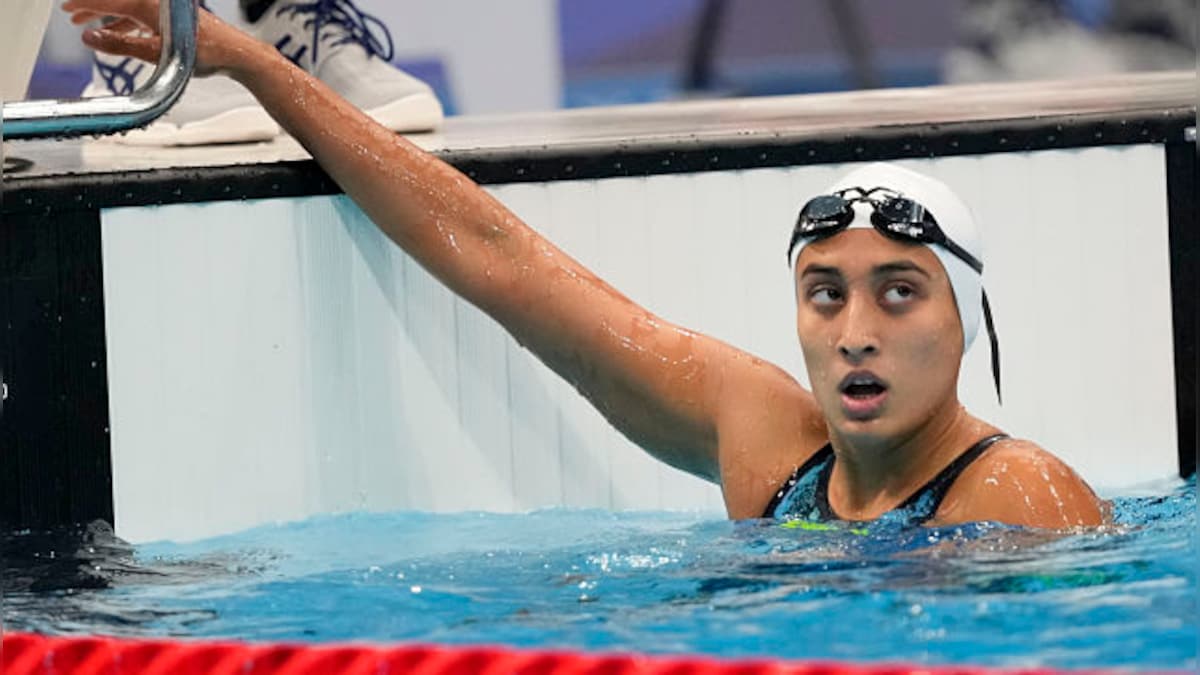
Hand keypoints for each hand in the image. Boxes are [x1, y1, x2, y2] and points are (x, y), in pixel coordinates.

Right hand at [62, 0, 258, 77]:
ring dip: (108, 16)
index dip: (84, 4)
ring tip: (87, 24)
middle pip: (116, 1)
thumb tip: (90, 38)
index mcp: (149, 4)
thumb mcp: (156, 53)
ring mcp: (166, 8)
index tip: (66, 8)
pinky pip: (142, 16)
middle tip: (70, 13)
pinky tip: (116, 32)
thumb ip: (121, 46)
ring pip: (128, 8)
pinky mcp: (173, 17)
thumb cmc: (205, 53)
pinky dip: (126, 23)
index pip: (108, 1)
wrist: (235, 54)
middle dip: (92, 6)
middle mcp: (156, 1)